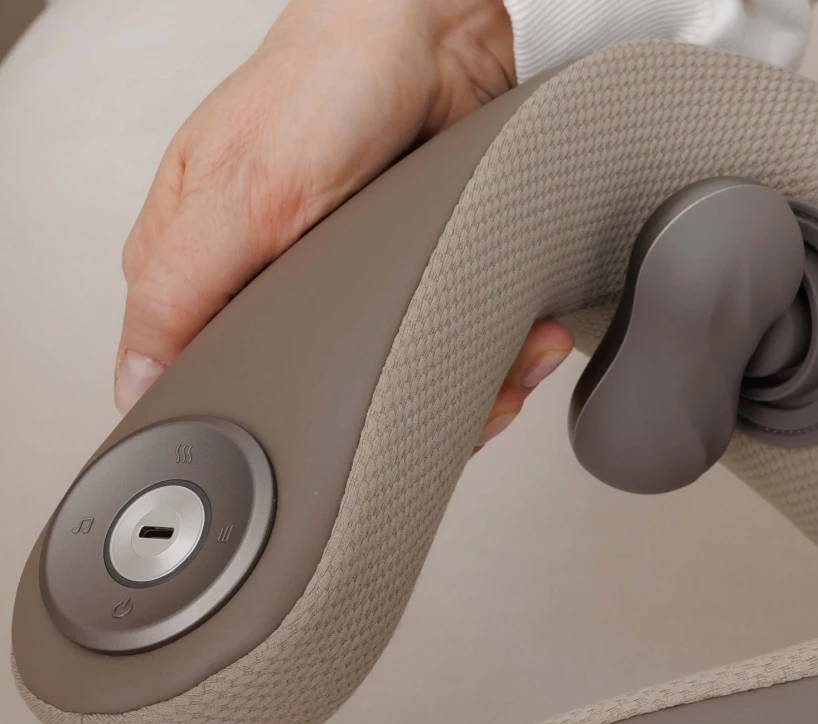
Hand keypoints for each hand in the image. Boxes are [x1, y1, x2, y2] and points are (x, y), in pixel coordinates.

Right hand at [114, 0, 572, 447]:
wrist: (430, 36)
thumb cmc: (322, 85)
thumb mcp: (236, 192)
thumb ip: (178, 291)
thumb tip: (135, 381)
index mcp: (203, 276)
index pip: (216, 389)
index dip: (277, 426)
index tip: (331, 434)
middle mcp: (273, 296)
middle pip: (325, 408)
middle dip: (393, 413)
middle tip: (451, 400)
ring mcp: (349, 301)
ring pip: (398, 394)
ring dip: (467, 396)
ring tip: (505, 369)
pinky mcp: (412, 293)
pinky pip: (451, 360)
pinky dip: (498, 364)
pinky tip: (525, 346)